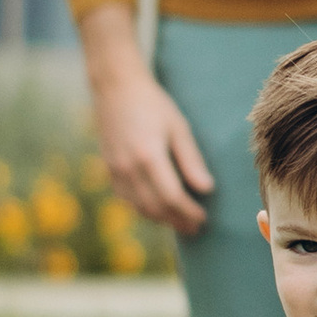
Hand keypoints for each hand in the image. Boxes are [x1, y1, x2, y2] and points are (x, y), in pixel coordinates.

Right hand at [82, 6, 214, 235]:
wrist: (115, 88)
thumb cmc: (153, 103)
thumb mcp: (178, 127)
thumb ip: (191, 160)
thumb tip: (206, 189)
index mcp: (149, 156)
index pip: (171, 197)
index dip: (188, 212)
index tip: (204, 218)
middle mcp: (129, 168)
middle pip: (155, 208)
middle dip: (177, 221)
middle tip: (196, 228)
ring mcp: (116, 170)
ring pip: (139, 207)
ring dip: (161, 219)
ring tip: (180, 224)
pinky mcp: (109, 169)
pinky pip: (127, 199)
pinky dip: (144, 209)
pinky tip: (158, 210)